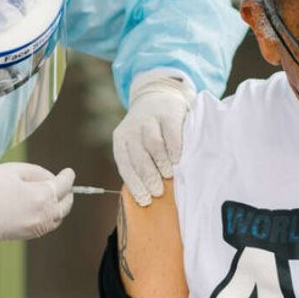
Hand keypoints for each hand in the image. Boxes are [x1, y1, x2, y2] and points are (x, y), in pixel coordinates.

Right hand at [0, 163, 74, 241]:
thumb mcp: (13, 170)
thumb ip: (38, 173)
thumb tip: (51, 180)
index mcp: (41, 196)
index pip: (63, 185)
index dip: (67, 176)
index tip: (68, 172)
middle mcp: (42, 215)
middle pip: (66, 205)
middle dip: (66, 193)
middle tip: (61, 184)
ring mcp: (35, 228)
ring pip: (57, 218)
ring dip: (58, 206)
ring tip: (50, 195)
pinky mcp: (26, 235)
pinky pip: (46, 226)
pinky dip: (49, 216)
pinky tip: (39, 208)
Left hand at [113, 71, 195, 206]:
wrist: (158, 96)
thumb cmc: (149, 131)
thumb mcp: (138, 144)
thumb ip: (140, 164)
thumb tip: (148, 196)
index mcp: (121, 140)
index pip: (125, 165)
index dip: (134, 184)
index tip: (145, 200)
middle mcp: (132, 129)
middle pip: (138, 157)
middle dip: (148, 177)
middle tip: (158, 192)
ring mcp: (149, 119)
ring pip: (153, 145)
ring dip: (160, 163)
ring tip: (168, 176)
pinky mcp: (167, 113)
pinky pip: (170, 133)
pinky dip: (174, 149)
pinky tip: (177, 159)